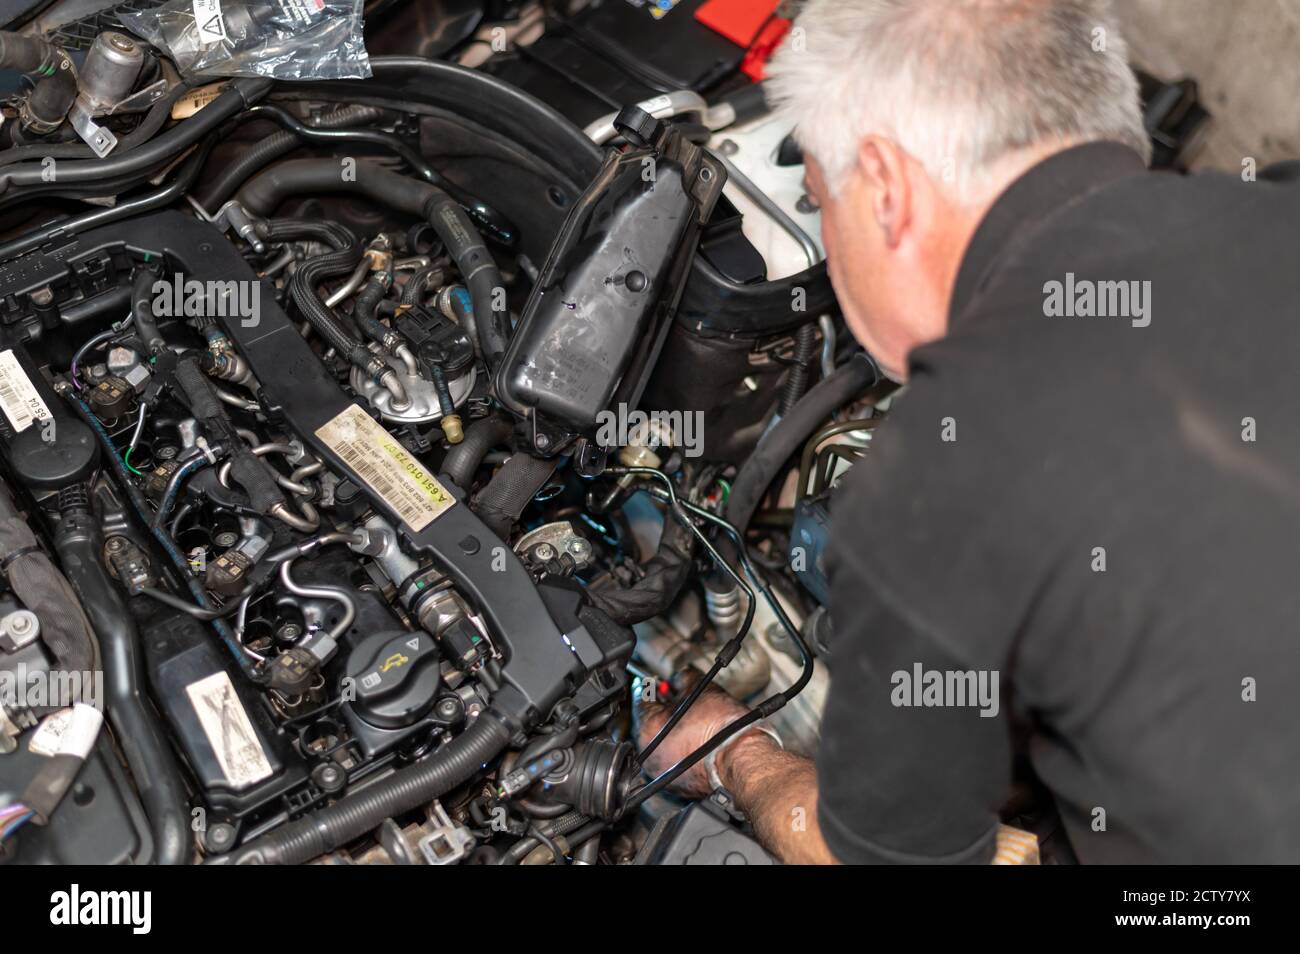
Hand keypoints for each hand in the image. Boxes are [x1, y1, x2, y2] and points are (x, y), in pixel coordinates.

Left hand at [634, 668, 751, 798]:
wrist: (741, 760)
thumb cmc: (722, 729)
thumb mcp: (701, 689)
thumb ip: (683, 678)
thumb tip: (679, 677)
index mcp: (649, 728)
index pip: (641, 699)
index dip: (652, 686)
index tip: (657, 683)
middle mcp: (649, 754)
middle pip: (649, 723)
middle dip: (661, 709)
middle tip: (676, 698)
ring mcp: (662, 772)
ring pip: (659, 744)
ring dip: (669, 731)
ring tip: (688, 719)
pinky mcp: (677, 785)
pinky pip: (671, 760)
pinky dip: (678, 749)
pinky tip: (693, 739)